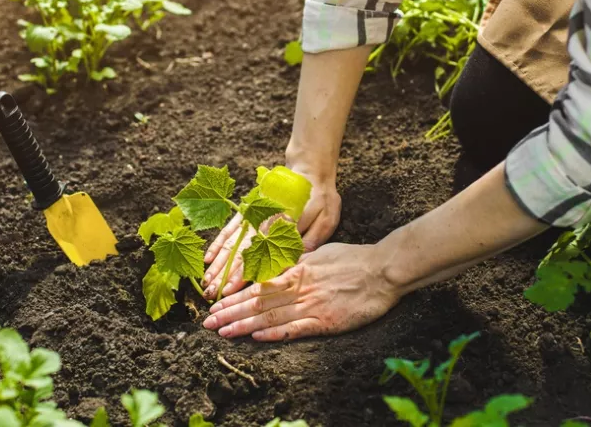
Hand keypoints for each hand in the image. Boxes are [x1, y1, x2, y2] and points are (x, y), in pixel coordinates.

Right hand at [202, 168, 340, 298]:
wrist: (310, 171)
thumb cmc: (321, 198)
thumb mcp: (325, 218)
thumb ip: (311, 239)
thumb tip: (296, 262)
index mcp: (282, 226)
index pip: (259, 254)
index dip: (243, 272)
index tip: (231, 290)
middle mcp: (263, 222)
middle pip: (240, 250)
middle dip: (225, 274)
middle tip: (212, 293)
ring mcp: (253, 216)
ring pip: (231, 241)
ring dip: (218, 263)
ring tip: (206, 282)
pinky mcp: (248, 211)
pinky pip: (229, 228)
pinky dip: (218, 243)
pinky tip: (208, 258)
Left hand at [202, 243, 398, 340]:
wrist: (382, 271)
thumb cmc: (353, 259)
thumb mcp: (320, 253)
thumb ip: (297, 262)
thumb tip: (278, 268)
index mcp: (297, 270)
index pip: (258, 285)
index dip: (234, 296)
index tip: (215, 303)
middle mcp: (299, 287)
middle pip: (257, 302)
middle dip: (230, 312)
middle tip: (207, 322)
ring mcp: (312, 305)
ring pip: (271, 317)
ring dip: (244, 325)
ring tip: (223, 332)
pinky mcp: (326, 321)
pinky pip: (296, 329)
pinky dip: (275, 334)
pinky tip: (257, 338)